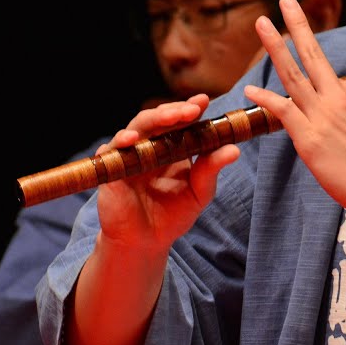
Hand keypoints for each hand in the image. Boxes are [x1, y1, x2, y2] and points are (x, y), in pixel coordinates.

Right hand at [95, 94, 240, 255]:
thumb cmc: (172, 216)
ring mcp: (129, 155)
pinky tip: (133, 139)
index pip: (179, 122)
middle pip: (159, 119)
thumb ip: (211, 170)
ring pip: (138, 127)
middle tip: (192, 110)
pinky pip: (112, 150)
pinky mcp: (112, 169)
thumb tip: (234, 150)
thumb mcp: (198, 193)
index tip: (203, 101)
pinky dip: (121, 142)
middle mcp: (150, 146)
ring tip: (171, 117)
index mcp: (171, 148)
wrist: (145, 243)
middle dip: (175, 111)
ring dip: (154, 119)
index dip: (189, 109)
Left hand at [243, 0, 345, 221]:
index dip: (330, 90)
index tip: (334, 109)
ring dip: (275, 47)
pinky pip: (282, 111)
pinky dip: (264, 99)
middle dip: (298, 24)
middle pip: (315, 53)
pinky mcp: (309, 138)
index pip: (335, 79)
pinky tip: (248, 89)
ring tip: (261, 23)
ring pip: (294, 73)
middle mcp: (340, 98)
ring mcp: (323, 115)